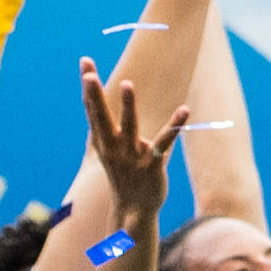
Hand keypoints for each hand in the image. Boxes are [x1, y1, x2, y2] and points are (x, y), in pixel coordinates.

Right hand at [78, 63, 190, 235]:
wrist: (133, 208)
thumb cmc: (122, 173)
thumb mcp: (108, 150)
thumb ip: (105, 126)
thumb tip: (95, 103)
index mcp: (103, 141)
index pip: (92, 109)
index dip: (89, 87)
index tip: (85, 62)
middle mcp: (113, 146)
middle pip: (101, 117)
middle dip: (95, 95)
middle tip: (88, 74)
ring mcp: (132, 155)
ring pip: (129, 126)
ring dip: (128, 106)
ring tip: (127, 83)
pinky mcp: (153, 164)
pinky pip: (164, 142)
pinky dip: (174, 125)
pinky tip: (185, 109)